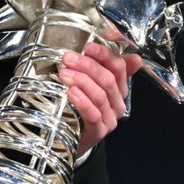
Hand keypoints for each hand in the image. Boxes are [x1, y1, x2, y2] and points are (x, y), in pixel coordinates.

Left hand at [62, 41, 141, 156]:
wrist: (74, 137)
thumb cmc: (82, 106)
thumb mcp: (91, 83)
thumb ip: (101, 66)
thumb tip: (119, 49)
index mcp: (120, 87)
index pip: (119, 67)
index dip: (105, 55)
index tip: (88, 46)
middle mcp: (119, 102)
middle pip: (108, 79)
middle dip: (87, 66)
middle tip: (67, 58)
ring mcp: (111, 118)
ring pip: (100, 95)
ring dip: (81, 81)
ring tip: (64, 74)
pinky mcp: (100, 131)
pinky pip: (94, 114)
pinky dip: (83, 102)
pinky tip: (71, 93)